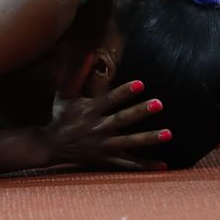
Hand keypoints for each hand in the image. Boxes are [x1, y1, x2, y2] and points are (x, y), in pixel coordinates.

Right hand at [44, 80, 170, 170]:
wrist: (51, 145)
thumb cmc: (61, 115)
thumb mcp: (65, 93)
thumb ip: (78, 73)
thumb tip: (89, 53)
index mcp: (90, 110)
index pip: (110, 99)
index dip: (125, 92)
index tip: (141, 84)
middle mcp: (98, 127)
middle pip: (123, 119)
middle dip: (140, 112)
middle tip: (159, 104)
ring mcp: (104, 145)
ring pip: (130, 142)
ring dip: (149, 138)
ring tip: (168, 133)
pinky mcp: (107, 158)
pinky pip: (128, 163)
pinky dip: (145, 165)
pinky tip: (163, 165)